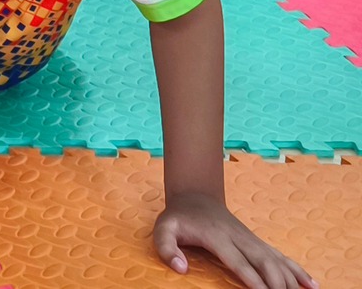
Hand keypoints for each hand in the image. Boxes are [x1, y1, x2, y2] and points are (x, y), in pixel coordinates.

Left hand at [153, 193, 315, 288]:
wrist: (196, 196)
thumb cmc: (179, 217)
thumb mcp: (163, 228)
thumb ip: (166, 248)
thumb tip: (180, 269)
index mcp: (218, 237)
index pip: (239, 262)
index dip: (253, 280)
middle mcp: (240, 238)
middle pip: (265, 262)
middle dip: (278, 284)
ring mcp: (251, 239)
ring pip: (277, 260)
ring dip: (291, 280)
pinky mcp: (257, 242)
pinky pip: (281, 256)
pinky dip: (297, 271)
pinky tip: (311, 285)